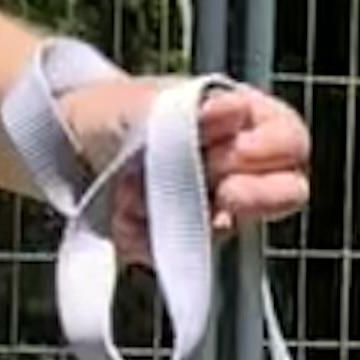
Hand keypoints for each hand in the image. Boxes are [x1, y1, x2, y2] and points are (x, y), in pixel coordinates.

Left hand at [58, 72, 311, 257]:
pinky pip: (178, 258)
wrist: (68, 145)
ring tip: (134, 191)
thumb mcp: (149, 100)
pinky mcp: (181, 246)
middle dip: (254, 196)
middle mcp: (242, 170)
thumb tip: (234, 112)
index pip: (292, 142)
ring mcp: (215, 211)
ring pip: (228, 231)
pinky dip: (147, 238)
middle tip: (221, 193)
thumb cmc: (118, 111)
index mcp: (247, 123)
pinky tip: (122, 214)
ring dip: (183, 214)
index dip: (270, 150)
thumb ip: (194, 108)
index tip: (235, 150)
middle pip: (288, 193)